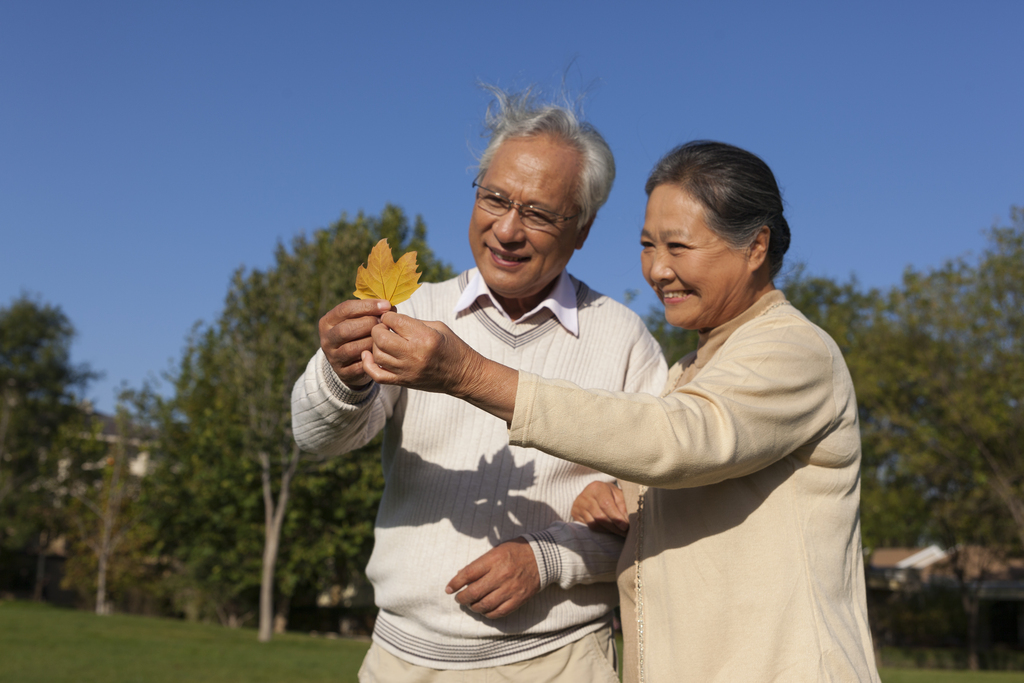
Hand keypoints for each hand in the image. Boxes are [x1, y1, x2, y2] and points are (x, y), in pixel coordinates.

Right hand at [318, 299, 392, 386]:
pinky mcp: (342, 372)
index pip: (345, 309)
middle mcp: (326, 339)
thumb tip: (389, 307)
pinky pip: (359, 365)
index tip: (386, 305)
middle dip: (369, 324)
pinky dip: (372, 358)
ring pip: (353, 348)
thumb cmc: (357, 334)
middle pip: (346, 329)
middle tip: (384, 323)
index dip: (367, 306)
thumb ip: (370, 311)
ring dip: (372, 342)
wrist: (349, 363)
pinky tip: (381, 352)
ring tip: (384, 338)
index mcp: (327, 322)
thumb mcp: (357, 320)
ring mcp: (333, 357)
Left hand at [362, 311, 518, 422]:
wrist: (463, 375)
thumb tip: (390, 318)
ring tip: (383, 341)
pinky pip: (378, 375)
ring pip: (377, 355)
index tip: (392, 317)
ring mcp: (408, 370)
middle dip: (378, 329)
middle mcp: (414, 354)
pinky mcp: (404, 382)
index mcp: (425, 337)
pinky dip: (369, 365)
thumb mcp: (437, 327)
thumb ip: (413, 322)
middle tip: (384, 328)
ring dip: (375, 345)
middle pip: (380, 338)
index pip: (394, 320)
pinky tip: (370, 355)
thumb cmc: (452, 347)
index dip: (389, 316)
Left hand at [445, 539, 540, 618]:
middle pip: (474, 592)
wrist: (544, 557)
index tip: (448, 589)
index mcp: (494, 559)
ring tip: (471, 605)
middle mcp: (501, 575)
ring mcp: (510, 588)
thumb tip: (462, 575)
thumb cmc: (517, 551)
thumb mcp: (497, 550)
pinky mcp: (519, 599)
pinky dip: (488, 614)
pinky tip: (484, 610)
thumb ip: (480, 563)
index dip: (455, 583)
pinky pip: (499, 612)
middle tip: (459, 599)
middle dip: (462, 598)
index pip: (468, 573)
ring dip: (474, 607)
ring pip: (485, 605)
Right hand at [571, 481, 628, 536]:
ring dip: (608, 530)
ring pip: (594, 524)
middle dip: (614, 526)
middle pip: (600, 516)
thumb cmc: (608, 493)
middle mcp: (585, 496)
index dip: (616, 517)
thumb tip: (626, 520)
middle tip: (624, 533)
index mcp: (597, 487)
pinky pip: (589, 527)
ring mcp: (578, 506)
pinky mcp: (575, 515)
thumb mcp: (617, 494)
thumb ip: (623, 505)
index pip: (606, 504)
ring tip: (618, 532)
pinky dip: (601, 531)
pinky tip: (608, 530)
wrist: (592, 493)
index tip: (625, 526)